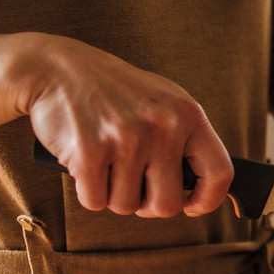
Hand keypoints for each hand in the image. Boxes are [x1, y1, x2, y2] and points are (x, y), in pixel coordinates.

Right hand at [15, 33, 232, 217]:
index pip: (220, 173)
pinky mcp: (90, 154)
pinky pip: (95, 202)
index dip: (207, 200)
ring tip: (105, 161)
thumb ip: (185, 137)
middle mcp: (162, 127)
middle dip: (147, 204)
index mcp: (188, 113)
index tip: (191, 206)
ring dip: (113, 194)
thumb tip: (202, 186)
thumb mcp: (161, 100)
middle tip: (132, 183)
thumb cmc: (111, 90)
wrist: (54, 67)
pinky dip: (88, 191)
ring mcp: (127, 140)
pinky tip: (85, 162)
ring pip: (127, 206)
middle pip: (167, 205)